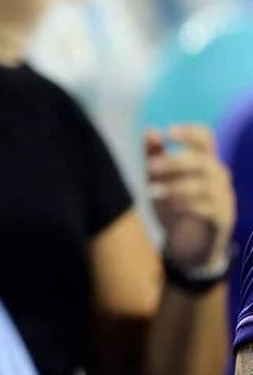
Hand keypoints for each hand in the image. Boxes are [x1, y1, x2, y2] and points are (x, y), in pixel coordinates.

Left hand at [146, 125, 235, 268]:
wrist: (189, 244)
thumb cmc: (174, 204)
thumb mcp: (160, 180)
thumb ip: (154, 156)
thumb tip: (149, 131)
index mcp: (204, 160)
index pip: (205, 137)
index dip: (189, 132)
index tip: (167, 133)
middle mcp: (218, 175)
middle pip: (202, 161)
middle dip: (174, 162)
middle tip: (149, 167)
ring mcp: (223, 197)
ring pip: (203, 186)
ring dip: (174, 187)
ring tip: (151, 192)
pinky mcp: (222, 218)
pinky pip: (206, 208)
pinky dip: (185, 205)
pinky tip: (167, 205)